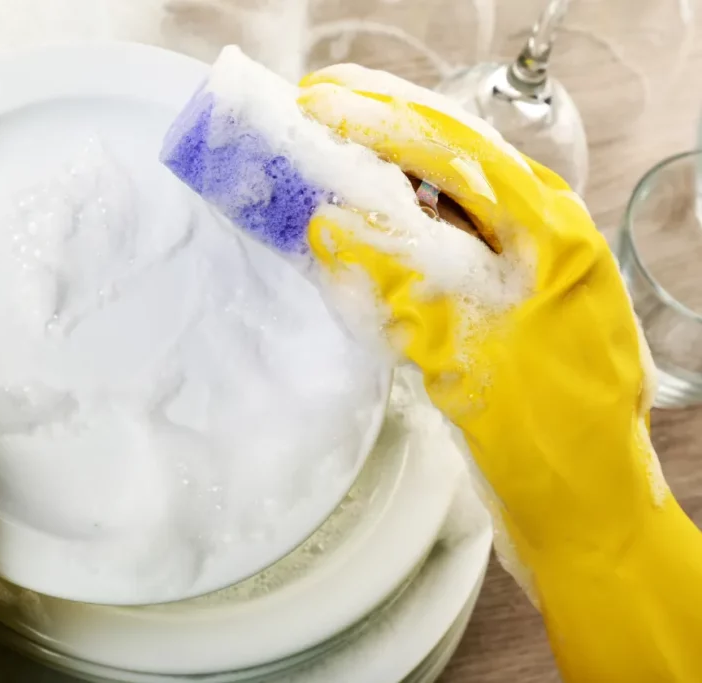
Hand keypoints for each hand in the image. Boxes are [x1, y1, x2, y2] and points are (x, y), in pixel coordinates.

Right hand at [290, 64, 701, 680]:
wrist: (585, 514)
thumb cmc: (552, 440)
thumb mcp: (471, 355)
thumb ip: (401, 283)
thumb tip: (328, 225)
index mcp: (552, 232)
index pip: (456, 148)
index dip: (381, 117)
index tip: (316, 102)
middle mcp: (542, 236)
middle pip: (451, 161)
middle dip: (378, 134)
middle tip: (307, 114)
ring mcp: (524, 269)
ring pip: (443, 202)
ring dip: (382, 181)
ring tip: (319, 162)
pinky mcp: (504, 302)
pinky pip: (442, 248)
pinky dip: (396, 233)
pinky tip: (359, 231)